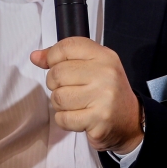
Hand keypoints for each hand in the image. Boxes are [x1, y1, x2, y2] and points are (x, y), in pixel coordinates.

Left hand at [30, 37, 141, 153]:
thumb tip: (35, 56)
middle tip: (69, 89)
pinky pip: (63, 119)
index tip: (53, 65)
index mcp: (104, 56)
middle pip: (57, 74)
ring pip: (58, 98)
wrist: (131, 121)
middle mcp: (105, 74)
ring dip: (60, 104)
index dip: (52, 56)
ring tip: (75, 104)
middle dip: (55, 85)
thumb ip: (63, 58)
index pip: (66, 47)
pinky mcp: (98, 120)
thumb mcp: (91, 66)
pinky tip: (78, 117)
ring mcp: (103, 97)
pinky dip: (65, 120)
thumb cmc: (105, 91)